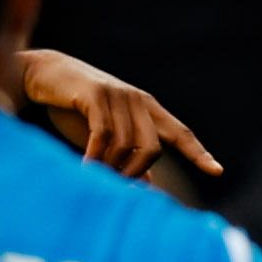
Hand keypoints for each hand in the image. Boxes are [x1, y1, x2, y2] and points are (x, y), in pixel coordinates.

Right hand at [21, 48, 224, 178]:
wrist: (44, 75)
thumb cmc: (75, 109)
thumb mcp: (106, 136)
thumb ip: (127, 155)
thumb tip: (146, 184)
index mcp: (147, 108)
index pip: (180, 133)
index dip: (197, 152)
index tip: (217, 171)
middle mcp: (138, 99)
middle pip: (153, 148)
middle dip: (134, 173)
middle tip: (114, 186)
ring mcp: (118, 95)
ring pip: (128, 145)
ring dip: (112, 168)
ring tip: (95, 176)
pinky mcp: (96, 94)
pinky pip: (104, 136)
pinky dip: (96, 158)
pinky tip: (86, 169)